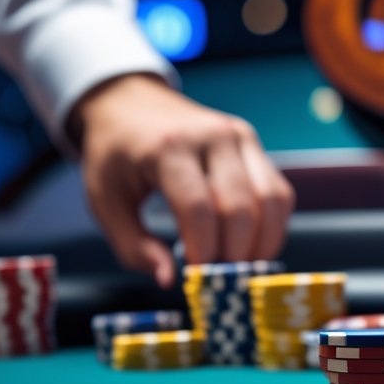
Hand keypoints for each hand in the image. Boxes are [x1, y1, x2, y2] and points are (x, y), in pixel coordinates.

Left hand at [70, 75, 293, 287]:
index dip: (203, 249)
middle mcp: (212, 136)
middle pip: (240, 207)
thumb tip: (169, 280)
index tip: (195, 275)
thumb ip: (133, 245)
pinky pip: (279, 191)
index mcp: (168, 147)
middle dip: (234, 253)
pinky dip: (272, 226)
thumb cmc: (114, 156)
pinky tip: (251, 244)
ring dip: (262, 243)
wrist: (129, 103)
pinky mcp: (253, 143)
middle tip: (218, 279)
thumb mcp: (105, 202)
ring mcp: (239, 136)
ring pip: (272, 199)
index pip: (198, 207)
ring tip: (239, 266)